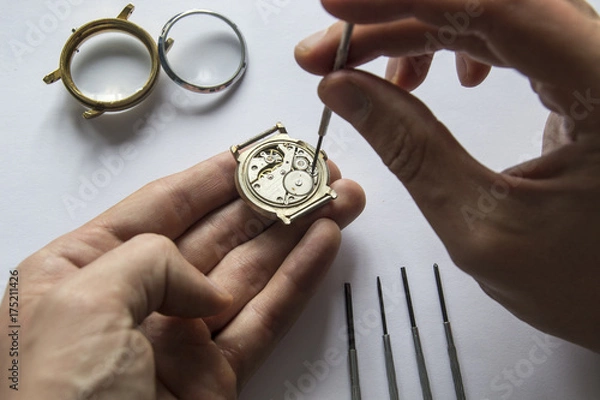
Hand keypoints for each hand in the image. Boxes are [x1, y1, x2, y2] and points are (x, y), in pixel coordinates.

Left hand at [0, 152, 364, 398]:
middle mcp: (134, 299)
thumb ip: (152, 260)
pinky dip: (297, 282)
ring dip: (296, 234)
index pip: (162, 205)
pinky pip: (263, 319)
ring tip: (337, 199)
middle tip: (314, 171)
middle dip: (268, 199)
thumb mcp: (84, 300)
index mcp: (82, 270)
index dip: (215, 175)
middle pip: (218, 233)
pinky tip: (323, 247)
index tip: (258, 150)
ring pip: (250, 272)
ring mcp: (177, 339)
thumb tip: (204, 284)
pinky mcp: (213, 378)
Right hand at [295, 0, 599, 351]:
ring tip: (367, 71)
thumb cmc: (581, 283)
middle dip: (397, 20)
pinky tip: (438, 77)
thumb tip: (346, 89)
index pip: (496, 10)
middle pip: (489, 3)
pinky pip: (510, 39)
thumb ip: (411, 150)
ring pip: (494, 16)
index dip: (405, 2)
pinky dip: (456, 47)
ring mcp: (594, 67)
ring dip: (420, 32)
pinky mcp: (580, 78)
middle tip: (330, 53)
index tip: (335, 8)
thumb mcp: (480, 225)